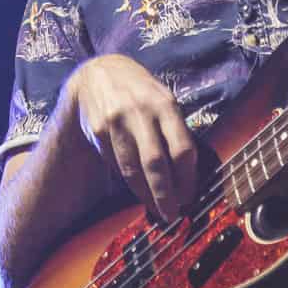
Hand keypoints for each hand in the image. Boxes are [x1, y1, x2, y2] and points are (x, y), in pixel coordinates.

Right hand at [66, 53, 198, 220]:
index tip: (189, 197)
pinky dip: (128, 180)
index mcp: (165, 104)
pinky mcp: (99, 130)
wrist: (101, 73)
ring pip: (132, 169)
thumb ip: (175, 131)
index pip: (182, 149)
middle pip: (156, 163)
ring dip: (145, 194)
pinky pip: (116, 164)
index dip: (187, 179)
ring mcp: (117, 121)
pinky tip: (137, 188)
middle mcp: (141, 112)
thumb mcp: (163, 101)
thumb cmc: (142, 93)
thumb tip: (188, 175)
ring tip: (155, 207)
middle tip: (172, 214)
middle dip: (165, 194)